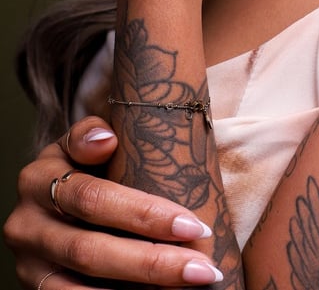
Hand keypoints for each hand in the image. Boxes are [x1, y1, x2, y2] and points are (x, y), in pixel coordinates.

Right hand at [4, 117, 225, 287]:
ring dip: (140, 289)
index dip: (144, 214)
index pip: (94, 199)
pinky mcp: (36, 289)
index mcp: (38, 179)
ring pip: (81, 289)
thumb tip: (107, 139)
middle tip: (202, 269)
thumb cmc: (84, 163)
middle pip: (90, 251)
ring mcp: (29, 264)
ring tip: (188, 285)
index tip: (192, 226)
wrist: (50, 198)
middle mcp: (26, 225)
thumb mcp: (80, 142)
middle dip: (152, 262)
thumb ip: (90, 135)